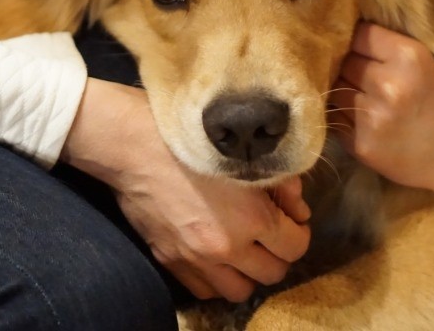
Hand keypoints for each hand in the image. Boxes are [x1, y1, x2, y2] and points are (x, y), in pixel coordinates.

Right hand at [62, 79, 310, 301]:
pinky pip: (205, 290)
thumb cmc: (191, 143)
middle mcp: (227, 247)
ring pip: (240, 291)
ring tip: (244, 250)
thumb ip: (281, 186)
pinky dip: (216, 278)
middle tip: (270, 235)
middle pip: (273, 273)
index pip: (296, 247)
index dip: (298, 233)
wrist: (135, 148)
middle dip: (277, 254)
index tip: (291, 222)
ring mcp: (197, 259)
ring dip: (247, 273)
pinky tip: (215, 256)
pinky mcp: (171, 262)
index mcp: (253, 218)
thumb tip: (299, 210)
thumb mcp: (244, 157)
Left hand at [329, 22, 433, 222]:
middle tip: (366, 77)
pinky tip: (363, 119)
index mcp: (408, 56)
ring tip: (365, 98)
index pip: (359, 34)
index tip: (365, 49)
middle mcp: (388, 84)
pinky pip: (335, 117)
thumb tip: (346, 32)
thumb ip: (390, 46)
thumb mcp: (428, 63)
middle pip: (344, 61)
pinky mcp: (361, 143)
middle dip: (350, 66)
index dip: (359, 41)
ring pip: (336, 89)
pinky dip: (343, 116)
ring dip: (344, 91)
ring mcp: (372, 116)